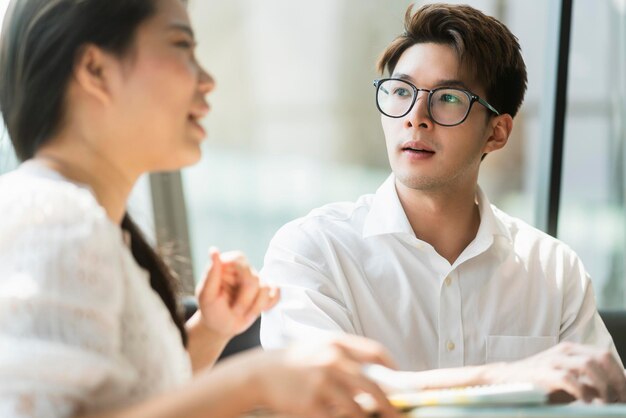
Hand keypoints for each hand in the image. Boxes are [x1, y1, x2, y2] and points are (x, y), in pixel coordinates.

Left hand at [195, 248, 278, 337]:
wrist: (220, 327)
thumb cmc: (210, 310)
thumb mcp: (205, 295)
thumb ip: (211, 274)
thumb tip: (214, 251)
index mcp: (228, 264)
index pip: (240, 260)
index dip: (238, 280)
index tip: (228, 295)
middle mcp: (243, 268)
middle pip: (254, 279)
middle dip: (245, 301)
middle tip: (234, 311)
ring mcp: (256, 280)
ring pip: (266, 289)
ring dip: (254, 307)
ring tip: (241, 313)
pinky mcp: (265, 291)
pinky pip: (275, 294)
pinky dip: (267, 304)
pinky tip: (256, 310)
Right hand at [249, 335, 400, 417]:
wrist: (260, 373)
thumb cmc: (295, 361)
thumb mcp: (320, 348)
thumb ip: (346, 356)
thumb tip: (377, 375)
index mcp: (337, 343)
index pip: (376, 352)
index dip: (392, 368)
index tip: (400, 381)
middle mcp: (332, 360)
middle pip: (374, 386)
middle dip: (389, 405)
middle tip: (396, 416)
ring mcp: (321, 382)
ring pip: (358, 409)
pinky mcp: (310, 404)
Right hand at [488, 342, 625, 402]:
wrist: (507, 380)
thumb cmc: (540, 383)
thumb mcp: (568, 380)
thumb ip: (588, 382)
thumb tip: (614, 393)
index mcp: (572, 350)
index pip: (605, 355)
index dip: (620, 375)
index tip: (625, 394)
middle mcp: (565, 351)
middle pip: (602, 357)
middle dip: (617, 380)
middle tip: (620, 399)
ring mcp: (554, 360)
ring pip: (590, 365)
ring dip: (603, 386)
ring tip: (605, 402)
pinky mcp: (544, 373)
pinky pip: (570, 380)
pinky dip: (583, 393)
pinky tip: (586, 403)